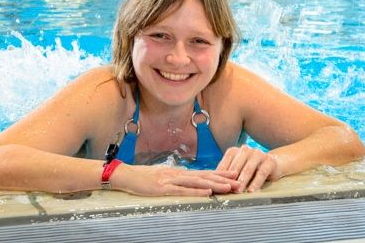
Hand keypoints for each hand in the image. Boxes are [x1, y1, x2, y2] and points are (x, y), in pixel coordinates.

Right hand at [111, 164, 239, 196]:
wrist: (125, 174)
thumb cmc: (142, 177)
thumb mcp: (163, 177)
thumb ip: (176, 179)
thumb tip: (189, 181)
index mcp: (179, 172)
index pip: (204, 173)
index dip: (220, 173)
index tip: (235, 174)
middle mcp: (178, 174)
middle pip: (205, 176)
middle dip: (223, 179)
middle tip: (240, 181)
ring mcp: (171, 180)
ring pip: (198, 182)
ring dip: (215, 184)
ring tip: (229, 187)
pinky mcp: (163, 188)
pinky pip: (183, 190)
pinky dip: (196, 191)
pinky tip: (207, 192)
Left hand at [217, 145, 282, 192]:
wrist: (274, 163)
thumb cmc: (251, 169)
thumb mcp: (238, 169)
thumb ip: (227, 175)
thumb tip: (212, 186)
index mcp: (235, 151)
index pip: (225, 163)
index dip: (220, 175)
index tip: (215, 185)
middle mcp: (245, 150)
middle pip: (236, 166)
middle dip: (230, 179)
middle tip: (225, 190)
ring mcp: (258, 154)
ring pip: (248, 169)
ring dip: (242, 181)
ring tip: (237, 192)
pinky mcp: (269, 161)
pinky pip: (261, 173)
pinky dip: (256, 182)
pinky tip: (252, 191)